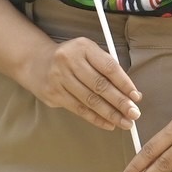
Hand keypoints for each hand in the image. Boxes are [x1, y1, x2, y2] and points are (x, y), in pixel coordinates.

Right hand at [21, 35, 140, 131]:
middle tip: (134, 114)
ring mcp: (59, 78)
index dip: (124, 83)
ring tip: (125, 122)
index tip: (136, 97)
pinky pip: (79, 109)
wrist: (36, 62)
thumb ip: (106, 67)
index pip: (109, 67)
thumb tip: (130, 93)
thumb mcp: (88, 53)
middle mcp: (69, 61)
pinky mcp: (53, 94)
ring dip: (110, 114)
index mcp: (83, 47)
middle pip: (100, 85)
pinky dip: (96, 118)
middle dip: (120, 102)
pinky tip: (108, 124)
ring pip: (90, 100)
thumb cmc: (72, 58)